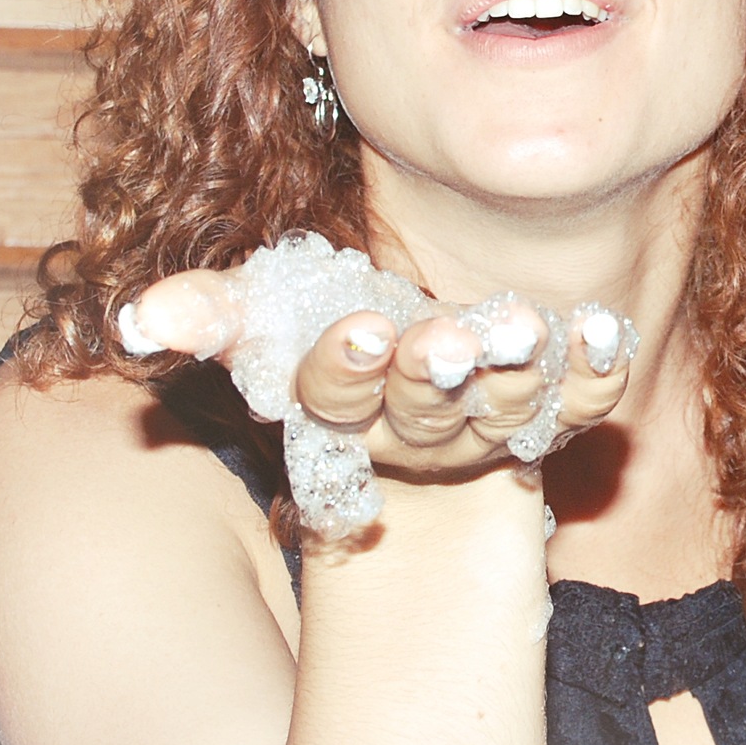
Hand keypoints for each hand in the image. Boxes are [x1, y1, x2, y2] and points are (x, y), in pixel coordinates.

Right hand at [119, 269, 633, 483]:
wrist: (423, 373)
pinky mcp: (558, 412)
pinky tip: (603, 331)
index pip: (335, 398)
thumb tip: (142, 318)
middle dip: (433, 377)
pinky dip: (595, 372)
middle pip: (424, 413)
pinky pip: (582, 403)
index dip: (346, 368)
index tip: (360, 329)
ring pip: (506, 413)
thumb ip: (206, 315)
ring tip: (528, 328)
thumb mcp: (261, 319)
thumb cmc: (323, 334)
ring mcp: (492, 426)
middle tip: (445, 340)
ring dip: (519, 375)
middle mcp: (418, 429)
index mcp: (342, 410)